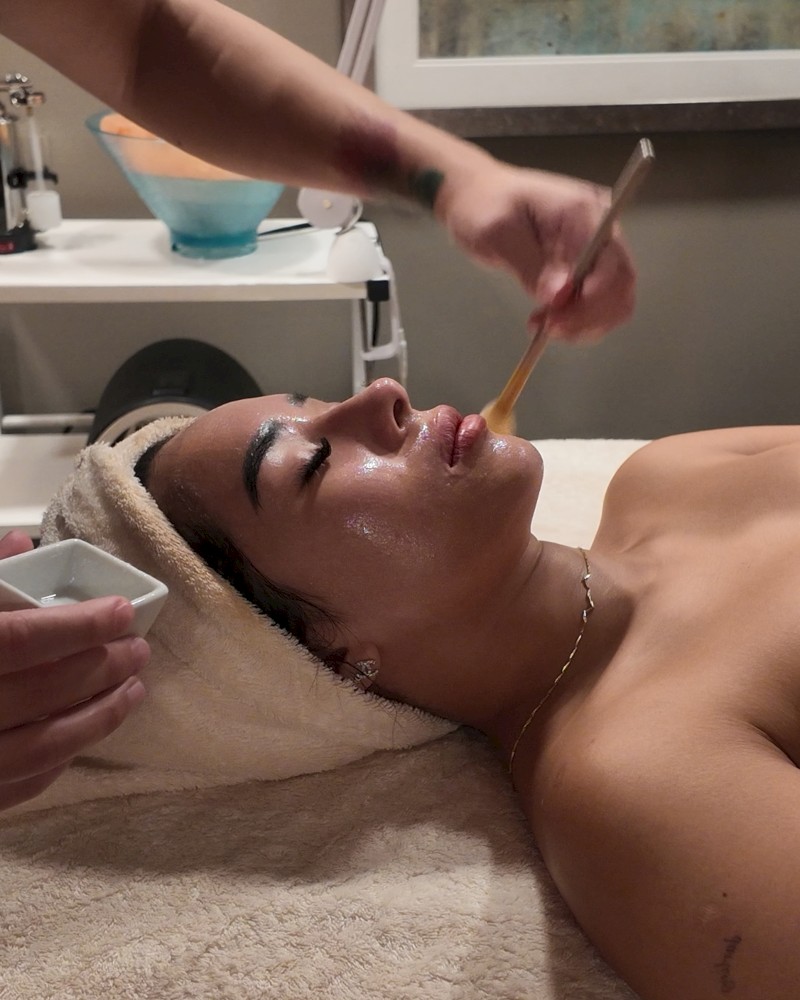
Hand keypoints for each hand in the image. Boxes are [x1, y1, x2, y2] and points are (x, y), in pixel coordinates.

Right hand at [0, 530, 147, 810]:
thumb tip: (18, 543)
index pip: (19, 641)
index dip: (77, 626)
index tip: (120, 610)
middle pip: (40, 693)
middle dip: (99, 669)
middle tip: (137, 650)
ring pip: (39, 749)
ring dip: (96, 719)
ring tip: (133, 691)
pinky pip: (15, 789)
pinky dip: (56, 763)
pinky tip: (82, 737)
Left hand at [437, 161, 635, 341]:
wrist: (478, 197)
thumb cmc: (484, 207)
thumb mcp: (498, 234)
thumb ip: (531, 265)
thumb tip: (560, 297)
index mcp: (583, 212)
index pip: (611, 264)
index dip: (592, 301)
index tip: (556, 321)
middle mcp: (601, 229)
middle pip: (620, 285)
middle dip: (588, 317)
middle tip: (548, 329)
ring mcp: (597, 249)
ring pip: (614, 300)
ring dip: (584, 324)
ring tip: (544, 326)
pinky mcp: (587, 267)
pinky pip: (597, 303)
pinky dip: (578, 321)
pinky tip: (549, 321)